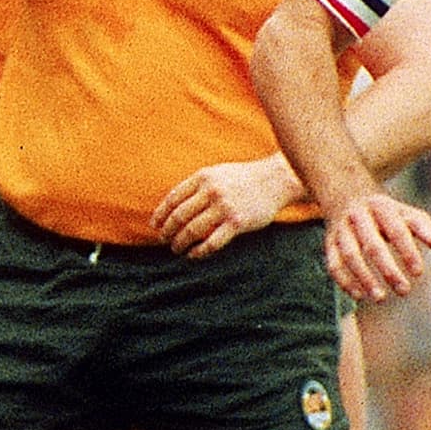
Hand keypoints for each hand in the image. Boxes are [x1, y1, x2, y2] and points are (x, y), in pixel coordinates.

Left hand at [150, 157, 296, 256]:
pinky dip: (199, 251)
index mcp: (202, 178)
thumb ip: (196, 187)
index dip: (160, 215)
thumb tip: (172, 207)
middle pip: (179, 217)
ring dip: (180, 243)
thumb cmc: (242, 180)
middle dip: (167, 231)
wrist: (275, 180)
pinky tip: (193, 255)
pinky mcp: (237, 223)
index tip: (154, 226)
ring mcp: (224, 207)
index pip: (173, 199)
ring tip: (176, 249)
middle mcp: (211, 191)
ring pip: (192, 231)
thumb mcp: (216, 174)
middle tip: (163, 240)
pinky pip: (211, 242)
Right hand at [320, 193, 430, 301]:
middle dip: (388, 270)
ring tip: (380, 297)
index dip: (407, 252)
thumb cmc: (387, 214)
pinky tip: (358, 295)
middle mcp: (359, 216)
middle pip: (372, 245)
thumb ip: (430, 233)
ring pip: (350, 256)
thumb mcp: (410, 216)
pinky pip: (333, 264)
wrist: (347, 197)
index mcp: (382, 207)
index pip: (396, 231)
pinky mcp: (329, 243)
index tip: (419, 273)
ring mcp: (341, 229)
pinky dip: (345, 281)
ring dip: (364, 278)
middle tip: (404, 291)